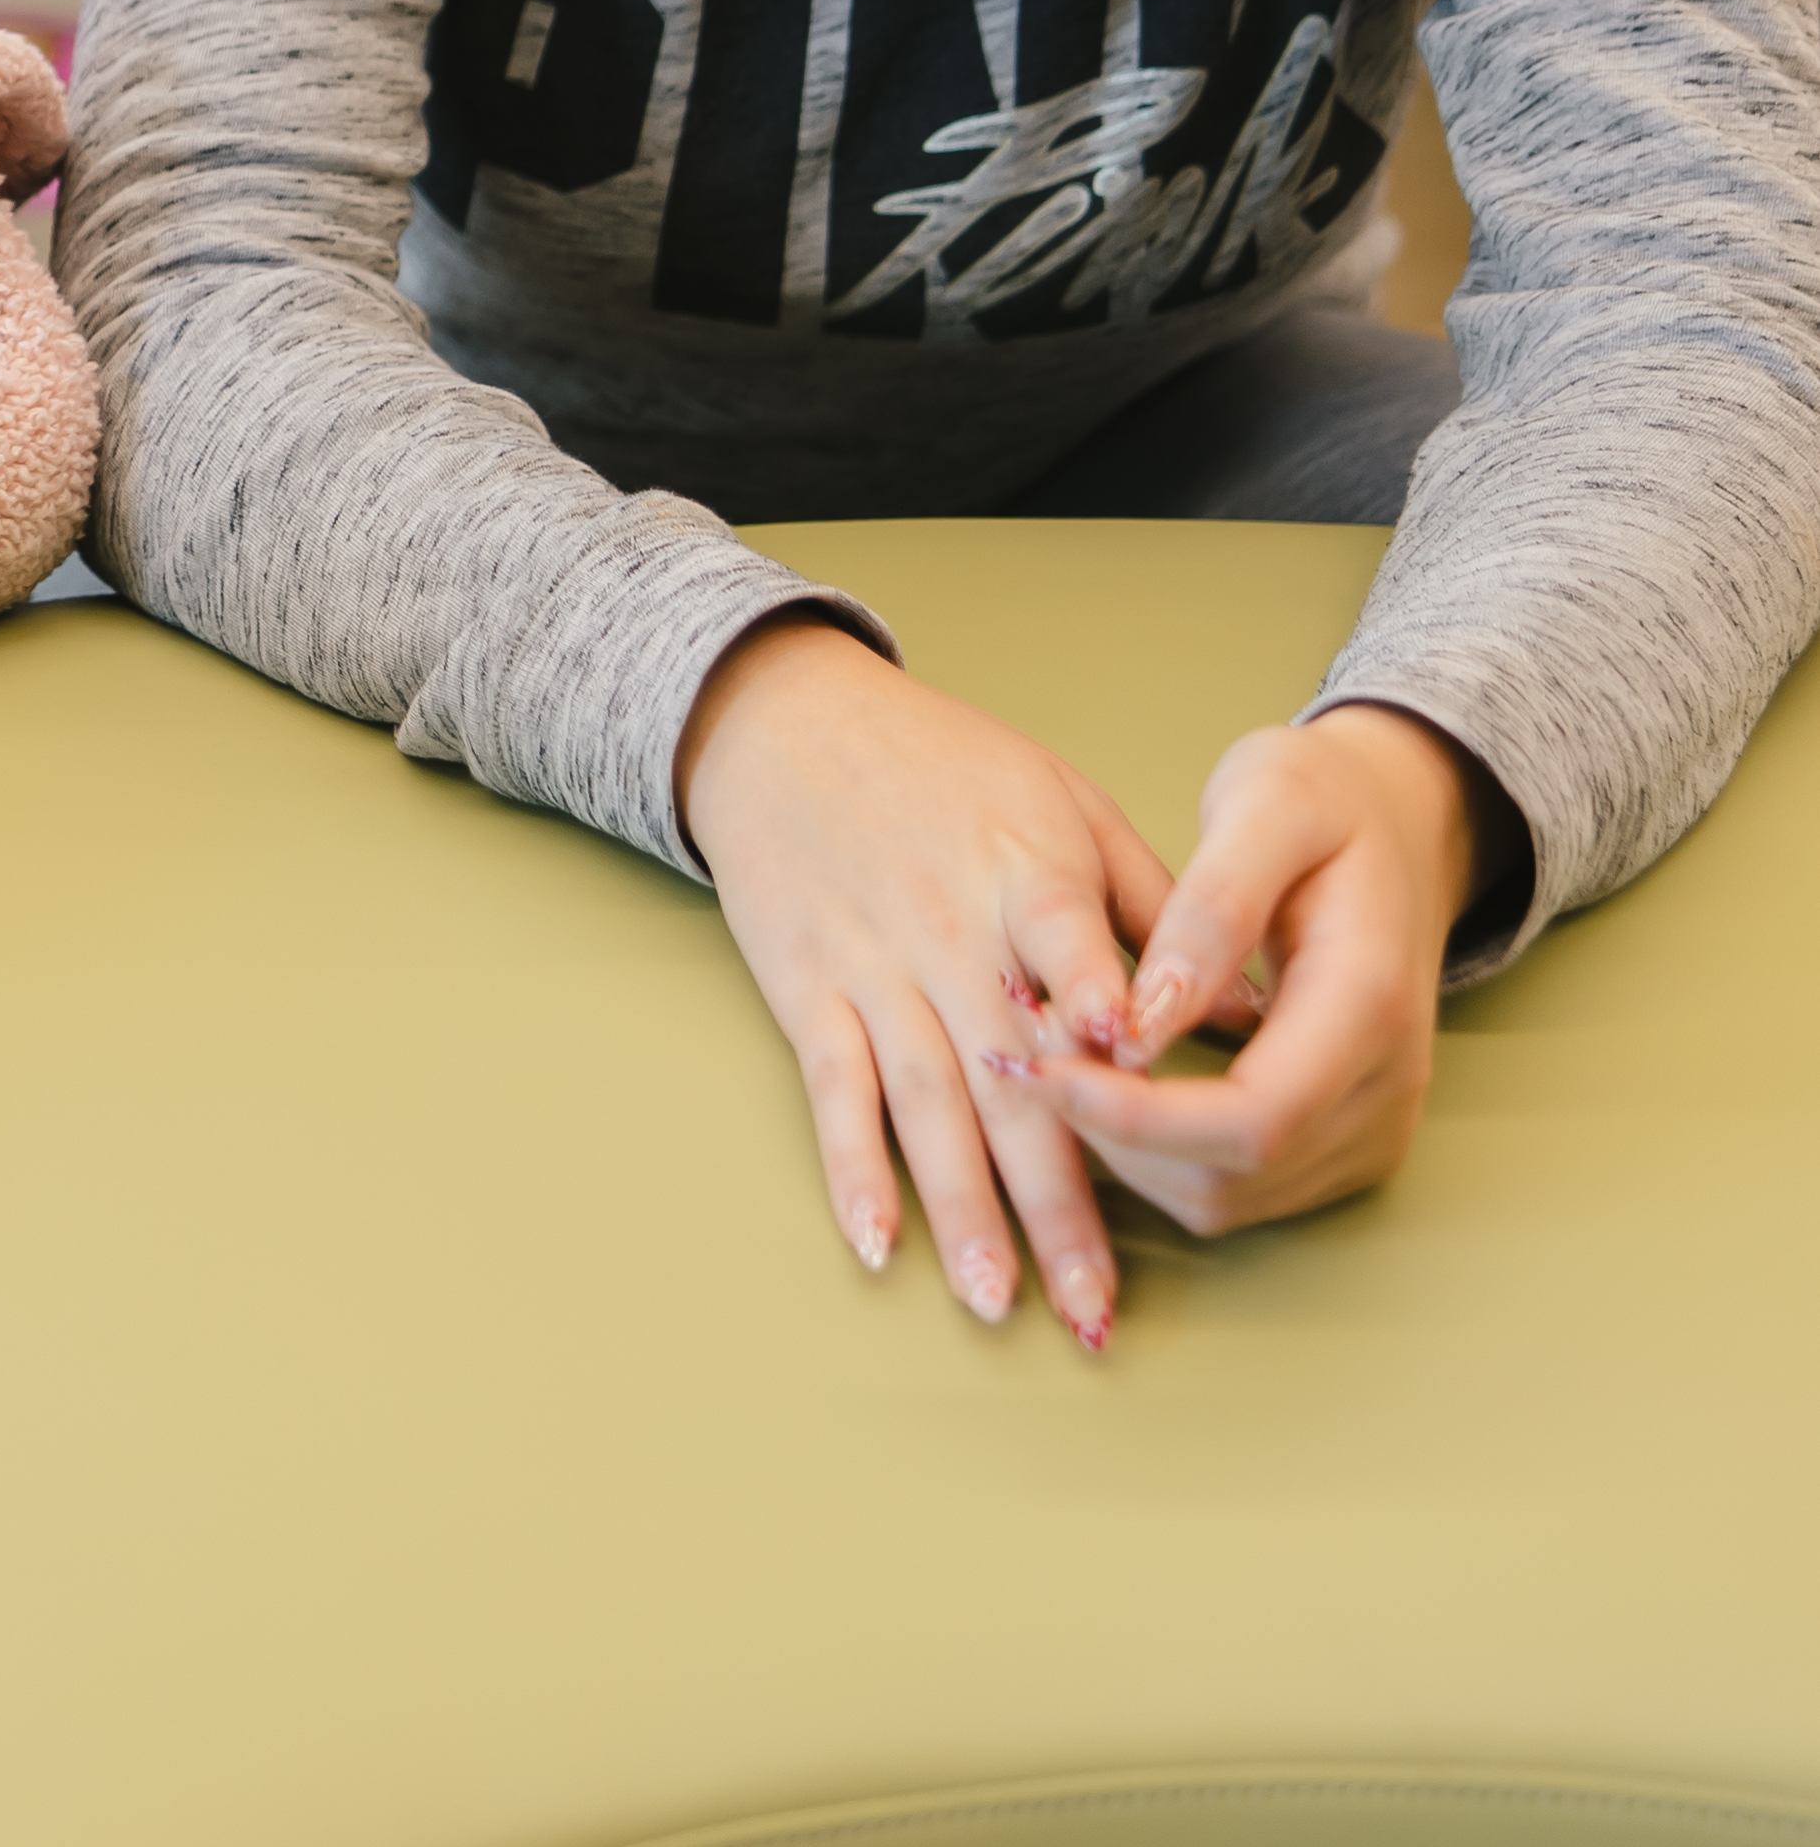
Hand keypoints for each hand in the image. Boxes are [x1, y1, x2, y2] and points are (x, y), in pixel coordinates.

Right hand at [675, 613, 1175, 1345]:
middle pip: (1009, 1080)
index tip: (1133, 1075)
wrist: (782, 724)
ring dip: (962, 1211)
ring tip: (998, 1302)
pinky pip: (833, 1091)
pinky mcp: (808, 989)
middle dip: (1053, 1198)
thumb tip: (1247, 1006)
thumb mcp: (1062, 798)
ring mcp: (872, 968)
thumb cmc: (940, 759)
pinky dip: (850, 1167)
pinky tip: (877, 1241)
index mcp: (1020, 871)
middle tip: (1093, 1303)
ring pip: (925, 1106)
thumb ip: (1150, 903)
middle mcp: (947, 933)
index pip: (1064, 945)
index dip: (1095, 1006)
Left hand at [1012, 704, 1482, 1240]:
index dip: (1135, 1116)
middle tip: (1024, 1050)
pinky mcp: (1342, 1143)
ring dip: (1124, 1150)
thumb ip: (1212, 909)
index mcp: (1371, 1006)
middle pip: (1230, 1176)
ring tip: (1056, 1057)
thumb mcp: (1269, 805)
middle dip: (1110, 1132)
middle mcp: (1387, 1088)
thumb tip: (1146, 1017)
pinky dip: (1154, 1154)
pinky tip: (1105, 1080)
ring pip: (1222, 1198)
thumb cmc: (1325, 798)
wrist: (1397, 824)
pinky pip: (1233, 1188)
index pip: (1254, 1118)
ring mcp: (1372, 1126)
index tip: (1037, 1065)